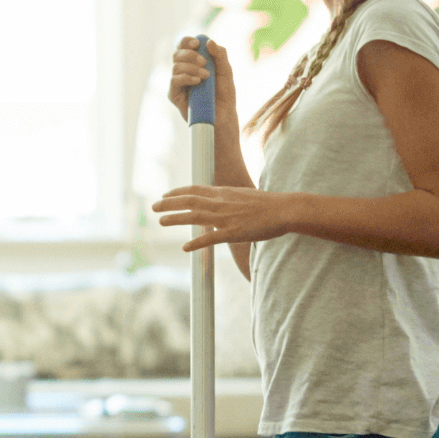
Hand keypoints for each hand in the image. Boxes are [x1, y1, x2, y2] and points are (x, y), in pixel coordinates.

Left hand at [151, 184, 290, 251]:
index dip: (177, 192)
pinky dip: (196, 242)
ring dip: (175, 219)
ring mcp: (226, 217)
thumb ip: (228, 199)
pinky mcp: (233, 232)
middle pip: (189, 201)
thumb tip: (218, 201)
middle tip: (153, 207)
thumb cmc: (268, 204)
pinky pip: (210, 238)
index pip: (195, 190)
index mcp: (223, 193)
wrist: (285, 209)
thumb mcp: (243, 195)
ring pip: (194, 216)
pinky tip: (185, 248)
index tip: (165, 194)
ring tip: (161, 222)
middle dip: (169, 203)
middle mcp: (221, 203)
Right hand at [168, 36, 235, 122]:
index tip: (197, 43)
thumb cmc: (224, 93)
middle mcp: (182, 71)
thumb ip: (220, 55)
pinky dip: (186, 78)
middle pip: (177, 54)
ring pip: (176, 66)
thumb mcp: (226, 71)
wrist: (223, 115)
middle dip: (190, 54)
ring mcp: (178, 83)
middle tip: (204, 62)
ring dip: (191, 68)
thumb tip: (208, 41)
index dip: (187, 41)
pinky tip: (197, 81)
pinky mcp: (174, 95)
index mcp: (193, 62)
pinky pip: (174, 81)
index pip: (183, 46)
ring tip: (206, 76)